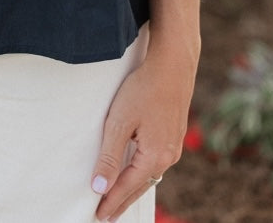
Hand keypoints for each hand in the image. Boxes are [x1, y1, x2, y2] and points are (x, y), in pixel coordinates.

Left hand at [90, 48, 193, 220]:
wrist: (173, 65)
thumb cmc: (144, 89)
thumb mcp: (119, 122)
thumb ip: (109, 156)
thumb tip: (99, 188)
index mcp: (154, 157)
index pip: (127, 187)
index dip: (111, 201)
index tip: (98, 215)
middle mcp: (168, 157)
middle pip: (140, 186)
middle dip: (122, 201)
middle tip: (106, 216)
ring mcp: (174, 147)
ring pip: (150, 175)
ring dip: (133, 188)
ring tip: (119, 200)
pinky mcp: (174, 135)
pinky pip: (157, 163)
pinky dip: (143, 173)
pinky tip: (137, 173)